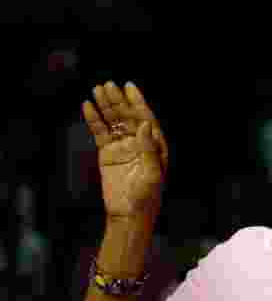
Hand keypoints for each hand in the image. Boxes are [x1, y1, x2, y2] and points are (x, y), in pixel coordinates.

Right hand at [82, 81, 168, 219]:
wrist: (128, 215)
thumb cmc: (146, 198)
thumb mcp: (152, 175)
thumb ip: (149, 150)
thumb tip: (145, 125)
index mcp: (155, 147)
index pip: (146, 119)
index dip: (138, 103)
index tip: (129, 87)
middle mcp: (140, 143)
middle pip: (128, 117)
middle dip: (119, 101)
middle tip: (108, 85)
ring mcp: (123, 147)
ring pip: (114, 121)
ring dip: (106, 106)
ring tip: (97, 89)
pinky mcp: (108, 153)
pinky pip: (100, 132)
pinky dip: (94, 120)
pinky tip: (88, 106)